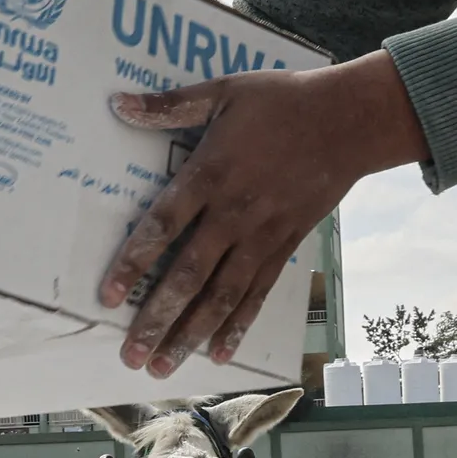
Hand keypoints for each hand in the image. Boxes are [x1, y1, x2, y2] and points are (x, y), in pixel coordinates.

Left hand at [100, 57, 428, 377]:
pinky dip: (238, 324)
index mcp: (211, 174)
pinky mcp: (285, 246)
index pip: (163, 225)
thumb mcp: (223, 91)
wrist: (349, 121)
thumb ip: (170, 105)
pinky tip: (219, 353)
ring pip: (221, 295)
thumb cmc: (283, 101)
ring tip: (164, 366)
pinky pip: (258, 293)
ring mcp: (261, 236)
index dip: (134, 261)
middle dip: (157, 318)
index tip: (107, 295)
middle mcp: (233, 214)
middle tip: (131, 355)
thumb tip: (118, 103)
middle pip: (188, 275)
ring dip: (191, 333)